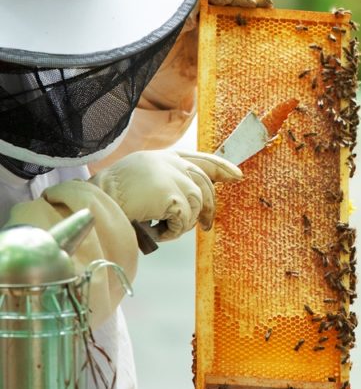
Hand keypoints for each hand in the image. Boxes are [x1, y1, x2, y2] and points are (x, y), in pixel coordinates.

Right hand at [90, 150, 241, 241]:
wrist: (95, 202)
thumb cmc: (111, 197)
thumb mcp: (141, 179)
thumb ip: (166, 180)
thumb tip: (193, 200)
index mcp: (163, 156)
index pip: (201, 158)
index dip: (221, 167)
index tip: (236, 175)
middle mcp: (171, 162)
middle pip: (205, 185)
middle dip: (209, 207)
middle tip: (207, 226)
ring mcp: (173, 177)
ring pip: (196, 206)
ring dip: (181, 223)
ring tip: (160, 227)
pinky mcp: (173, 194)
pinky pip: (183, 221)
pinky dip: (170, 232)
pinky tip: (152, 228)